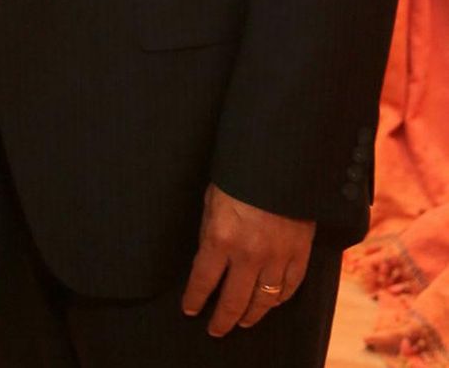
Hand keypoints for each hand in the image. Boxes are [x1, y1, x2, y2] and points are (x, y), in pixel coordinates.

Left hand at [181, 183, 314, 335]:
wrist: (281, 160)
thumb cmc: (240, 175)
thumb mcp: (212, 198)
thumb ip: (210, 230)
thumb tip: (208, 256)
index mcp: (221, 238)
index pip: (203, 281)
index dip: (195, 299)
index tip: (190, 309)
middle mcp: (248, 255)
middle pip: (233, 301)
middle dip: (222, 319)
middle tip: (215, 329)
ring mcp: (277, 257)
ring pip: (263, 300)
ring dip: (252, 315)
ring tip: (243, 322)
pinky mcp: (300, 253)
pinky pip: (290, 287)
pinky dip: (280, 299)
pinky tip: (272, 303)